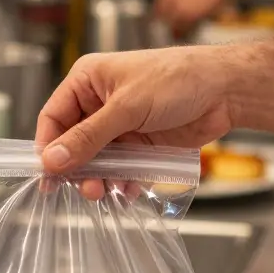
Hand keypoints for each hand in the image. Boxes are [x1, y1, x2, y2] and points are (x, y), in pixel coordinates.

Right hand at [36, 47, 238, 196]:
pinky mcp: (139, 144)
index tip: (48, 175)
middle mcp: (99, 104)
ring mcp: (119, 126)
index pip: (54, 117)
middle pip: (72, 144)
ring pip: (96, 161)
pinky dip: (120, 182)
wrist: (225, 90)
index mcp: (88, 81)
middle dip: (76, 169)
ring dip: (98, 179)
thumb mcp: (126, 108)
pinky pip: (120, 169)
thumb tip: (53, 160)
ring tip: (105, 192)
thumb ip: (88, 137)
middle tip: (85, 189)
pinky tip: (127, 191)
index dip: (48, 146)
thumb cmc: (177, 79)